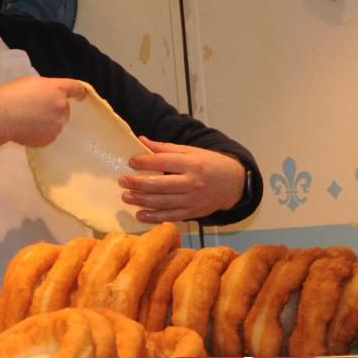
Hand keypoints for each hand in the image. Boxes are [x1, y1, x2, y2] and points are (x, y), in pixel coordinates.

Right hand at [0, 76, 87, 153]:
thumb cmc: (10, 95)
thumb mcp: (29, 83)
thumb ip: (47, 88)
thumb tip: (51, 96)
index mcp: (57, 89)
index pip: (76, 88)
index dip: (79, 92)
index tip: (80, 96)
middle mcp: (61, 107)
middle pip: (65, 108)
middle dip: (55, 109)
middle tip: (37, 110)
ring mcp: (56, 125)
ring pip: (57, 123)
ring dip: (48, 122)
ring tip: (28, 121)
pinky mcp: (49, 139)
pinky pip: (49, 135)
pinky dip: (41, 133)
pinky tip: (26, 129)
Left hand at [119, 137, 244, 222]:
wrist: (234, 183)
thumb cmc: (209, 164)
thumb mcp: (191, 151)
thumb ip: (165, 148)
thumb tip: (142, 141)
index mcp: (192, 164)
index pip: (162, 162)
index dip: (144, 162)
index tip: (130, 162)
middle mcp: (192, 183)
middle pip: (159, 185)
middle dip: (137, 183)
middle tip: (122, 181)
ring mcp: (193, 200)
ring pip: (162, 202)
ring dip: (141, 200)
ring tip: (126, 196)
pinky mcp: (193, 213)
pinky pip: (170, 216)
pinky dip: (154, 217)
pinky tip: (139, 214)